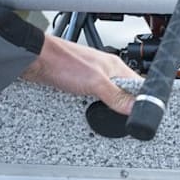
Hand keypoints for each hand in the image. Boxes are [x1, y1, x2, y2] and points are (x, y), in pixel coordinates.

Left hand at [20, 35, 137, 114]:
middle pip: (124, 93)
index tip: (143, 115)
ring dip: (107, 107)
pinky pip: (92, 98)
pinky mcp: (79, 84)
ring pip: (108, 96)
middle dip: (124, 107)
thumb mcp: (95, 82)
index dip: (144, 100)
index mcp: (115, 67)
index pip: (139, 85)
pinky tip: (90, 110)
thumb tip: (135, 108)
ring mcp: (92, 78)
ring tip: (108, 115)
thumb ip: (116, 96)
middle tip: (125, 120)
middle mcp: (106, 72)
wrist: (35, 60)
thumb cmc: (62, 61)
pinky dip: (92, 105)